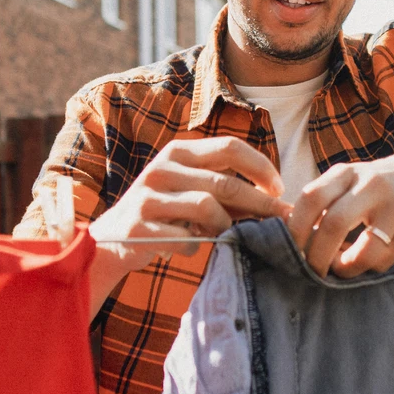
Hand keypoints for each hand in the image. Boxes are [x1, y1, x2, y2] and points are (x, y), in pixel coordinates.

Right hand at [86, 138, 290, 308]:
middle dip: (260, 203)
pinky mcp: (140, 225)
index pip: (229, 146)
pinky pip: (186, 237)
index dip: (260, 166)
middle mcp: (162, 168)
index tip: (280, 189)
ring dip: (226, 226)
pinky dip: (196, 246)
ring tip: (226, 235)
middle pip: (225, 182)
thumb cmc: (164, 213)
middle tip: (281, 220)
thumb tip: (277, 200)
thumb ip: (225, 189)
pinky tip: (191, 246)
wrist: (112, 238)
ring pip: (208, 208)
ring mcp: (148, 196)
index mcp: (178, 152)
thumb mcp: (189, 189)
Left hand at [288, 155, 393, 276]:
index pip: (311, 198)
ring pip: (365, 251)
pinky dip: (367, 267)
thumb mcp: (348, 180)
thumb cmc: (376, 184)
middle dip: (317, 256)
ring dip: (345, 268)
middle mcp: (373, 185)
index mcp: (347, 172)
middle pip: (334, 224)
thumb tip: (289, 237)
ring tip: (339, 268)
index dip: (295, 228)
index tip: (290, 249)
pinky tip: (363, 261)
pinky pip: (386, 260)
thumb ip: (322, 202)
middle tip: (312, 269)